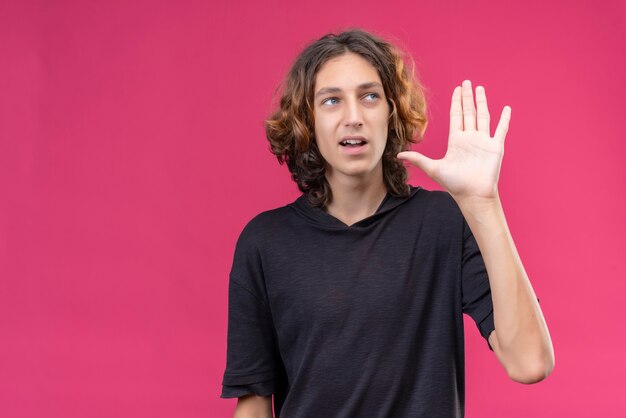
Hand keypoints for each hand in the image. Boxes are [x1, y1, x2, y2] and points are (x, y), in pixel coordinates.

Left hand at [396, 80, 510, 201]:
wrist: (472, 194)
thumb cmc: (454, 184)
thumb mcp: (433, 168)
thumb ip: (417, 159)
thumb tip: (398, 155)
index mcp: (456, 140)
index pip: (456, 116)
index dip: (456, 102)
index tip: (457, 90)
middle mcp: (470, 138)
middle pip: (469, 112)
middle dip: (467, 97)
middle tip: (466, 82)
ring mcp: (483, 141)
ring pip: (483, 116)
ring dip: (482, 102)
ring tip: (480, 89)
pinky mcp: (495, 147)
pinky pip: (501, 129)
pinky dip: (504, 119)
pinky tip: (506, 108)